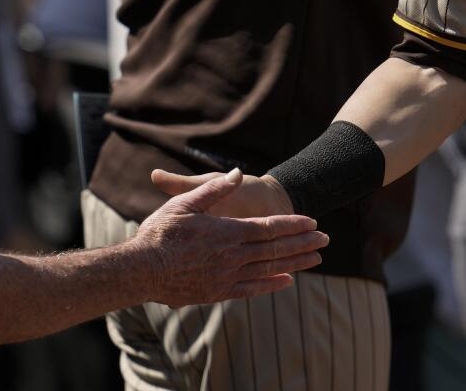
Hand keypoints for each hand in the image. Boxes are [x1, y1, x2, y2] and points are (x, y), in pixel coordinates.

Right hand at [134, 168, 325, 306]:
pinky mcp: (218, 293)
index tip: (312, 222)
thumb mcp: (185, 203)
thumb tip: (237, 172)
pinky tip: (286, 281)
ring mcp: (226, 276)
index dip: (293, 225)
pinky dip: (271, 284)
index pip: (269, 228)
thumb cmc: (158, 234)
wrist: (140, 270)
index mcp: (227, 232)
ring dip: (295, 263)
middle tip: (325, 240)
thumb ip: (214, 189)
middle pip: (275, 249)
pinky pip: (252, 289)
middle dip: (302, 243)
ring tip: (316, 259)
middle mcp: (232, 256)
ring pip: (269, 269)